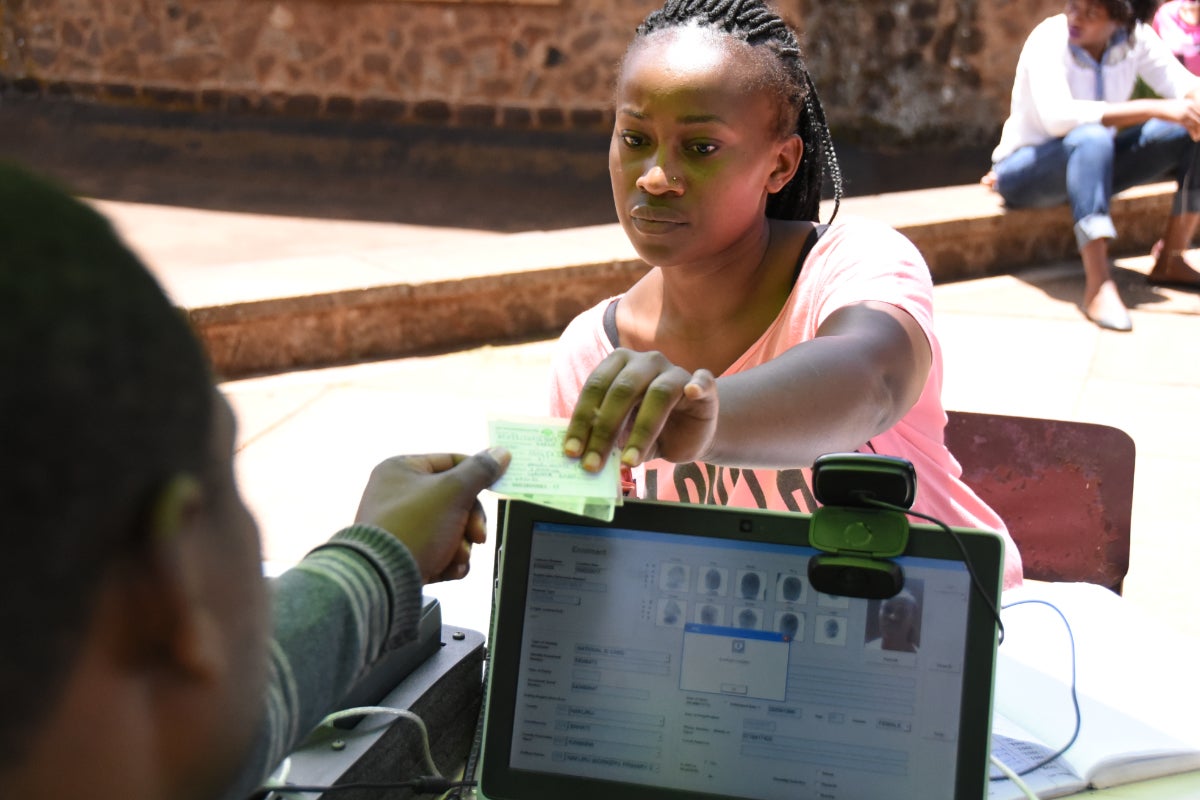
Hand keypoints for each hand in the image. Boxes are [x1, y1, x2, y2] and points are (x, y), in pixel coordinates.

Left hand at [354, 449, 509, 582]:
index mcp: (401, 469)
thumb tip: (500, 453)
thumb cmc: (412, 527)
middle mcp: (398, 494)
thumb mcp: (452, 491)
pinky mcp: (407, 552)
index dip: (477, 475)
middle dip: (471, 521)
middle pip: (455, 499)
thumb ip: (479, 471)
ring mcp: (402, 525)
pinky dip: (450, 559)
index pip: (452, 461)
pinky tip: (449, 567)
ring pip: (451, 527)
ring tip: (456, 555)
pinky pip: (440, 549)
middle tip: (477, 535)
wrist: (384, 580)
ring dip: (462, 544)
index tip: (497, 486)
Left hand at [563, 348, 717, 472]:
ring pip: (658, 393)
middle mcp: (646, 362)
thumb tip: (585, 456)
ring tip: (630, 461)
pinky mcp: (704, 385)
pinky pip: (703, 380)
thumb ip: (607, 438)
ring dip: (641, 431)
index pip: (595, 388)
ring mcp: (676, 371)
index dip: (581, 420)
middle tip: (593, 464)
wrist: (690, 433)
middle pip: (622, 390)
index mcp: (619, 365)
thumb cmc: (649, 430)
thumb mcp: (623, 435)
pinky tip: (692, 392)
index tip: (571, 452)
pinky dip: (698, 384)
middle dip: (605, 430)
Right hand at [1162, 97, 1199, 139]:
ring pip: (1198, 123)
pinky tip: (1194, 139)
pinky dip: (1194, 134)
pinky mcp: (1181, 119)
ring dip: (1199, 131)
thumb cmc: (1167, 109)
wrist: (1156, 108)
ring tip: (1199, 138)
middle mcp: (1190, 106)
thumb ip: (1186, 111)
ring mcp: (1186, 112)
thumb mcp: (1179, 108)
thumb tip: (1190, 119)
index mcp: (1191, 102)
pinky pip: (1191, 127)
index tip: (1199, 127)